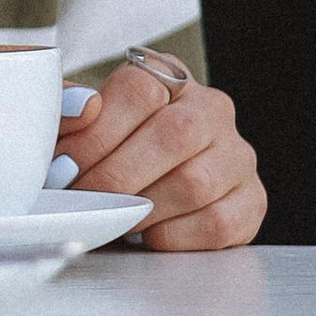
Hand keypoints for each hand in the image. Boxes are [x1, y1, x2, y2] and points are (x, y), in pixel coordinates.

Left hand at [57, 57, 265, 252]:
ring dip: (142, 209)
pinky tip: (148, 234)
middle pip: (173, 135)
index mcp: (169, 79)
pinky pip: (216, 223)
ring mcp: (237, 156)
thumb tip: (81, 107)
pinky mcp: (251, 201)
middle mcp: (211, 110)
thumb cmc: (106, 152)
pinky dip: (172, 236)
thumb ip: (66, 110)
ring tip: (113, 216)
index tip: (65, 164)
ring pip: (195, 183)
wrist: (144, 190)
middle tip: (82, 199)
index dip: (96, 131)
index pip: (141, 88)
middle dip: (115, 176)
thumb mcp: (79, 123)